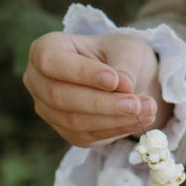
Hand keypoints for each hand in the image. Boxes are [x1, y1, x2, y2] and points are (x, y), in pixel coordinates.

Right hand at [23, 31, 173, 146]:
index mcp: (45, 49)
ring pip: (74, 121)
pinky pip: (87, 136)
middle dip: (102, 103)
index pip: (51, 61)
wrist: (125, 75)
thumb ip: (123, 66)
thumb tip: (123, 88)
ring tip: (147, 109)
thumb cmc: (120, 52)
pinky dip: (115, 130)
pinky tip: (139, 120)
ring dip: (113, 119)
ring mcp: (49, 110)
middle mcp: (38, 81)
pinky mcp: (66, 132)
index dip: (81, 73)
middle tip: (137, 103)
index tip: (114, 80)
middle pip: (60, 96)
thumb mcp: (127, 48)